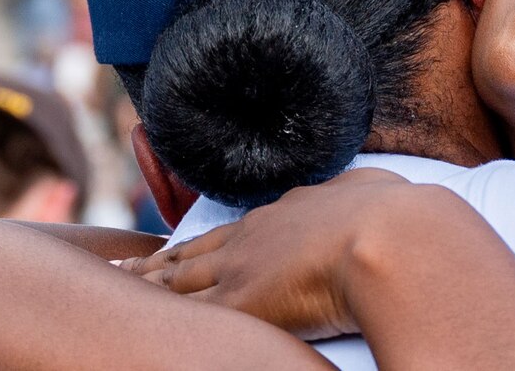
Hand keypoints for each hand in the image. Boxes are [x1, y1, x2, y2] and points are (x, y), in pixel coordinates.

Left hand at [121, 168, 408, 339]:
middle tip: (124, 267)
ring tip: (119, 287)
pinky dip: (158, 317)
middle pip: (194, 253)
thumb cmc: (395, 216)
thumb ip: (363, 194)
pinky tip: (136, 323)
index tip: (182, 247)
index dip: (206, 241)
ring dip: (147, 285)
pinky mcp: (239, 303)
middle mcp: (256, 236)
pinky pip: (186, 314)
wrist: (390, 237)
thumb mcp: (375, 192)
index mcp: (289, 212)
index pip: (236, 232)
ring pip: (179, 281)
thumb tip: (375, 190)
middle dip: (159, 262)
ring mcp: (241, 269)